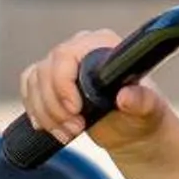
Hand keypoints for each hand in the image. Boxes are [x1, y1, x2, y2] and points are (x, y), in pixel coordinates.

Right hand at [18, 30, 172, 155]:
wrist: (131, 129)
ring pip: (34, 82)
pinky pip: (29, 90)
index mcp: (101, 44)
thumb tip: (125, 97)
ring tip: (69, 134)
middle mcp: (78, 48)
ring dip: (46, 114)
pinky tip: (50, 127)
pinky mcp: (49, 81)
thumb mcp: (148, 109)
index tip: (76, 110)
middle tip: (76, 129)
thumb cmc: (143, 114)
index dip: (63, 83)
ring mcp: (61, 64)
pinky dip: (36, 112)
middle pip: (46, 71)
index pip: (66, 55)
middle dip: (55, 107)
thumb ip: (142, 101)